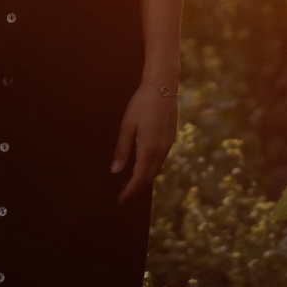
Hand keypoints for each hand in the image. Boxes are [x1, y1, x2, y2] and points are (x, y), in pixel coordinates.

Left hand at [108, 79, 177, 202]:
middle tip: (123, 194)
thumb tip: (115, 171)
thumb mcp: (127, 126)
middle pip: (149, 177)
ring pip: (156, 169)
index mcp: (149, 149)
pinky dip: (152, 168)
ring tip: (131, 182)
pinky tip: (144, 165)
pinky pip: (161, 160)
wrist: (163, 87)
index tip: (120, 199)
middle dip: (136, 187)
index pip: (139, 178)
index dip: (129, 191)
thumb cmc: (141, 104)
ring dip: (145, 178)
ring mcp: (168, 145)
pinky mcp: (170, 138)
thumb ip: (122, 150)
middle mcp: (161, 151)